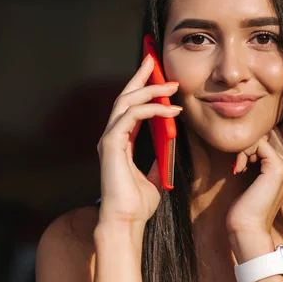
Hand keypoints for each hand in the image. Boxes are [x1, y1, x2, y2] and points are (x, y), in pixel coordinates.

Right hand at [97, 54, 181, 226]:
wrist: (126, 222)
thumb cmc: (137, 204)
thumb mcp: (153, 176)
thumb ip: (157, 159)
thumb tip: (167, 148)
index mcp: (121, 141)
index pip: (130, 106)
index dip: (141, 87)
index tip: (154, 72)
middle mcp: (112, 136)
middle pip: (125, 96)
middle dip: (140, 76)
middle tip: (154, 59)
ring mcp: (110, 138)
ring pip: (127, 102)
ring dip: (151, 89)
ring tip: (172, 86)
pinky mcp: (112, 144)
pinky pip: (131, 116)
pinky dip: (151, 109)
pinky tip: (170, 110)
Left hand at [226, 125, 282, 236]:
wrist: (248, 228)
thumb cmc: (246, 206)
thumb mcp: (254, 176)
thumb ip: (259, 158)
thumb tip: (251, 139)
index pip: (276, 135)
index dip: (258, 142)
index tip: (246, 160)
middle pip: (272, 132)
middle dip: (252, 142)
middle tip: (243, 162)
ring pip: (266, 135)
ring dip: (247, 146)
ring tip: (242, 165)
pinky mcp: (278, 168)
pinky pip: (259, 144)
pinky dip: (245, 151)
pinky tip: (240, 168)